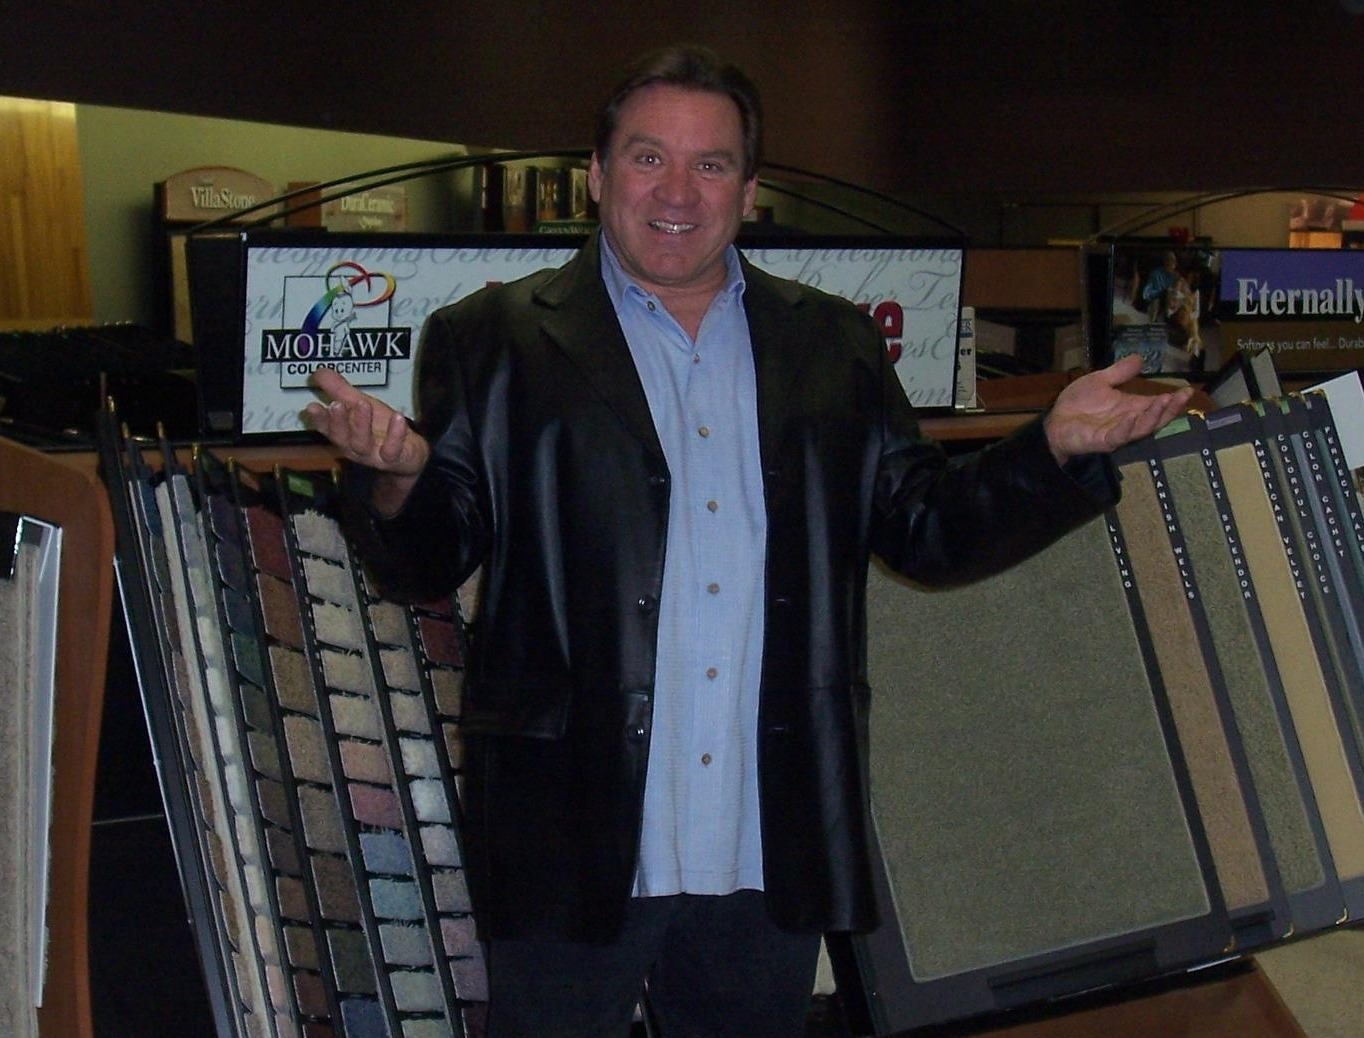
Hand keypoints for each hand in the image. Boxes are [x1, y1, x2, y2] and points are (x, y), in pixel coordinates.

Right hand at [302, 367, 430, 514]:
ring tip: (364, 404)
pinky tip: (397, 417)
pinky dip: (395, 434)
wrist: (408, 451)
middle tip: (336, 404)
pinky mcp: (393, 458)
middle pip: (341, 436)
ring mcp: (373, 454)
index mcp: (343, 433)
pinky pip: (392, 449)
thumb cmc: (380, 427)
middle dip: (337, 421)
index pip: (326, 427)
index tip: (311, 406)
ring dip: (361, 424)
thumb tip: (318, 373)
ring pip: (362, 443)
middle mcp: (354, 446)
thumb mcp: (360, 404)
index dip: (318, 418)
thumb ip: (339, 390)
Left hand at [1043, 354, 1194, 465]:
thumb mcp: (1100, 381)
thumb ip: (1119, 372)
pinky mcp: (1103, 441)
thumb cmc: (1078, 403)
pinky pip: (1118, 436)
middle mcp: (1129, 421)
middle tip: (1182, 397)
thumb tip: (1139, 358)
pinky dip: (1126, 427)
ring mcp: (1117, 432)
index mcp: (1131, 407)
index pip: (1157, 404)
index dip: (1173, 399)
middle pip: (1155, 418)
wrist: (1055, 420)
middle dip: (1170, 408)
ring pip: (1141, 428)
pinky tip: (1132, 417)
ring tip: (1164, 402)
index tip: (1188, 390)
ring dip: (1153, 416)